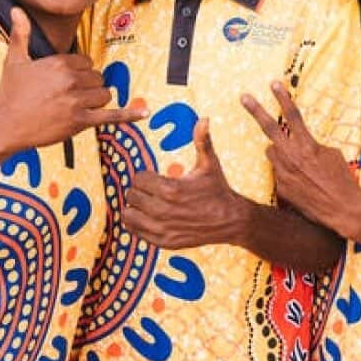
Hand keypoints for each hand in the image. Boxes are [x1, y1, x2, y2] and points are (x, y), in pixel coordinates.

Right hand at [0, 8, 144, 149]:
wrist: (5, 125)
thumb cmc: (9, 93)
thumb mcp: (14, 60)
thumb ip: (21, 33)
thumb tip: (16, 9)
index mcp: (59, 63)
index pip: (86, 62)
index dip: (78, 72)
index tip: (65, 81)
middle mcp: (71, 80)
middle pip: (97, 78)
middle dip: (88, 86)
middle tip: (68, 95)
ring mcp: (77, 101)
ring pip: (104, 95)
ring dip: (95, 100)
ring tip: (76, 106)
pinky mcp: (80, 121)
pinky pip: (111, 116)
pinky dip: (129, 115)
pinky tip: (144, 113)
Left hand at [122, 118, 250, 248]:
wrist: (231, 220)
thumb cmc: (218, 190)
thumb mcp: (210, 164)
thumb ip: (202, 141)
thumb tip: (204, 118)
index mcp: (171, 189)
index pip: (138, 179)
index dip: (145, 176)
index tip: (154, 178)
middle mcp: (164, 210)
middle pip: (131, 196)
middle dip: (140, 191)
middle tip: (151, 191)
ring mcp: (163, 228)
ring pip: (128, 215)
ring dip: (135, 208)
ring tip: (147, 203)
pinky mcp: (164, 242)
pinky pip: (135, 232)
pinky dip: (138, 224)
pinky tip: (149, 217)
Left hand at [241, 81, 360, 239]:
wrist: (341, 208)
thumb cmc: (341, 179)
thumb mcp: (331, 155)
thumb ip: (312, 145)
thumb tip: (302, 143)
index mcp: (307, 145)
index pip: (293, 115)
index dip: (283, 98)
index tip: (274, 83)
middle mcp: (292, 156)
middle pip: (269, 128)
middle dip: (256, 110)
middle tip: (244, 97)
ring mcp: (283, 172)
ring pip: (272, 152)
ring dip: (279, 151)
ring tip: (297, 162)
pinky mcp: (280, 187)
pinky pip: (278, 172)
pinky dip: (287, 173)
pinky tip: (302, 183)